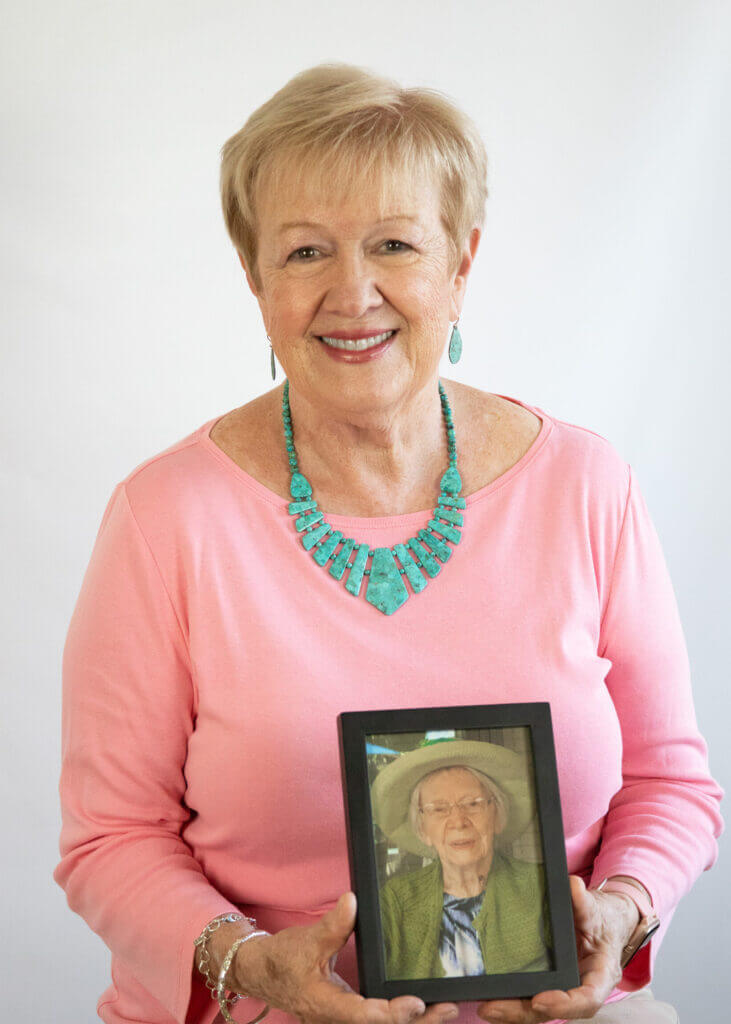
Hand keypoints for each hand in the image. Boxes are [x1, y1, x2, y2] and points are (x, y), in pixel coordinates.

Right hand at [233, 892, 459, 1023]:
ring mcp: (342, 1018)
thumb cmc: (282, 959)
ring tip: (444, 1008)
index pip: (364, 1015)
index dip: (392, 1013)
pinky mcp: (346, 1012)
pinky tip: (419, 1007)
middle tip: (447, 1008)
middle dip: (416, 1022)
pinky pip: (375, 1019)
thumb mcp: (306, 940)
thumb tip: (353, 901)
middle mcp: (337, 1019)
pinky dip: (398, 1015)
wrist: (261, 972)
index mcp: (326, 1006)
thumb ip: (333, 924)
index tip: (417, 1003)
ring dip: (413, 1021)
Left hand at [476, 875, 638, 1023]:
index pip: (587, 999)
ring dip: (512, 1012)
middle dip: (523, 1012)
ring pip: (539, 1010)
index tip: (539, 1000)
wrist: (603, 923)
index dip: (564, 1005)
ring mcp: (565, 989)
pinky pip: (531, 998)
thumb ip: (586, 902)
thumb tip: (573, 886)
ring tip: (485, 1007)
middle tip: (491, 1008)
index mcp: (600, 975)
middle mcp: (582, 988)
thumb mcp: (597, 908)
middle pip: (554, 1010)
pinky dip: (512, 1001)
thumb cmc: (601, 919)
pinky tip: (489, 998)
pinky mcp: (550, 984)